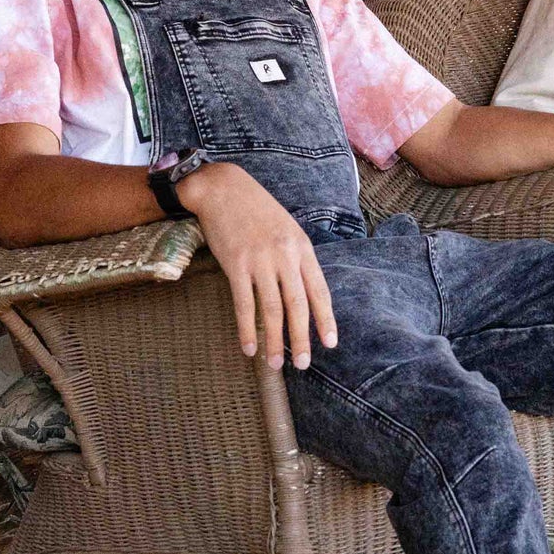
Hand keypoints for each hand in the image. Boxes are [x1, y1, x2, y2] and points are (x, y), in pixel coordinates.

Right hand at [175, 162, 336, 370]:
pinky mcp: (236, 264)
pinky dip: (247, 329)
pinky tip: (249, 347)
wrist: (224, 188)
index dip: (325, 318)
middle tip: (302, 364)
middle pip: (298, 305)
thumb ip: (296, 259)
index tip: (330, 343)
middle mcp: (285, 256)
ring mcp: (260, 260)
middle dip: (302, 337)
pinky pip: (244, 304)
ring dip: (274, 341)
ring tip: (275, 364)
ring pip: (272, 309)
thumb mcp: (287, 229)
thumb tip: (304, 292)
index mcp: (302, 248)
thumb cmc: (257, 210)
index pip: (320, 290)